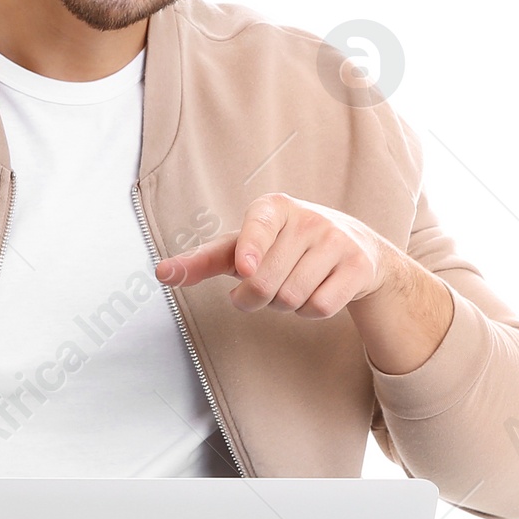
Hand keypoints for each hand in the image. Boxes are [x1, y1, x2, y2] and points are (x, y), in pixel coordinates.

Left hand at [154, 192, 393, 318]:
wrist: (354, 248)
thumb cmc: (283, 248)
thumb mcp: (244, 247)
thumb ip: (203, 260)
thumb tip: (161, 272)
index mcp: (273, 207)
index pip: (258, 228)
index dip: (251, 250)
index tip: (245, 267)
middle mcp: (307, 218)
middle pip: (265, 283)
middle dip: (256, 299)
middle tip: (265, 286)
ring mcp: (336, 240)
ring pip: (291, 299)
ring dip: (284, 306)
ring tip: (294, 283)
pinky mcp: (358, 265)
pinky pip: (319, 308)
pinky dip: (310, 312)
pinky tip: (317, 290)